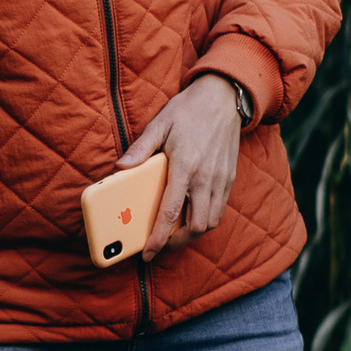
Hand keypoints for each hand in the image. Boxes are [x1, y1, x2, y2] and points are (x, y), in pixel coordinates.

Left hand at [122, 75, 245, 259]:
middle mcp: (206, 178)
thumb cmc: (189, 109)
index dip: (158, 238)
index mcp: (185, 166)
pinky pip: (219, 210)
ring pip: (211, 222)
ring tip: (175, 234)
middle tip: (161, 245)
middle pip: (195, 226)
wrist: (225, 97)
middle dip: (177, 242)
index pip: (170, 213)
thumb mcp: (160, 123)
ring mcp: (221, 180)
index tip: (148, 252)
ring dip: (193, 234)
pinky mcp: (229, 178)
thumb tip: (121, 167)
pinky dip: (206, 220)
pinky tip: (192, 216)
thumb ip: (141, 148)